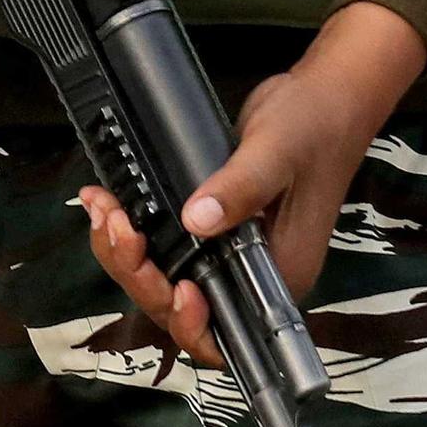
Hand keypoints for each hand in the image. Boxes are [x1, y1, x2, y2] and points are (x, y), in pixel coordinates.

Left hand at [76, 1, 426, 366]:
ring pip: (165, 278)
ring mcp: (231, 253)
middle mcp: (254, 275)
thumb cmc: (314, 126)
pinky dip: (133, 230)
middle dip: (139, 273)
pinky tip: (109, 202)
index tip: (163, 277)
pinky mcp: (212, 230)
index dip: (186, 319)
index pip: (227, 328)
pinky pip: (166, 247)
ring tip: (103, 208)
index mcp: (279, 274)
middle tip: (116, 224)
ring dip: (126, 252)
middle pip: (181, 306)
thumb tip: (196, 222)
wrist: (323, 97)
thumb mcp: (276, 153)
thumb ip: (240, 188)